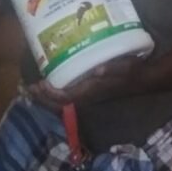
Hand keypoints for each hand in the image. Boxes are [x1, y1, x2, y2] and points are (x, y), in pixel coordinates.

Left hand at [28, 54, 147, 110]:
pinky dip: (55, 93)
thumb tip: (98, 69)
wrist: (142, 79)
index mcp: (91, 91)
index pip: (65, 97)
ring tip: (35, 87)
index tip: (39, 83)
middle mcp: (86, 96)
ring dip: (46, 97)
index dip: (50, 94)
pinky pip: (66, 96)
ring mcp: (87, 95)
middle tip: (29, 87)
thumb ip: (111, 68)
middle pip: (58, 104)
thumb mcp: (124, 66)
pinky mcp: (88, 91)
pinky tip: (51, 83)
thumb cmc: (132, 70)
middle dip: (42, 98)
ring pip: (61, 102)